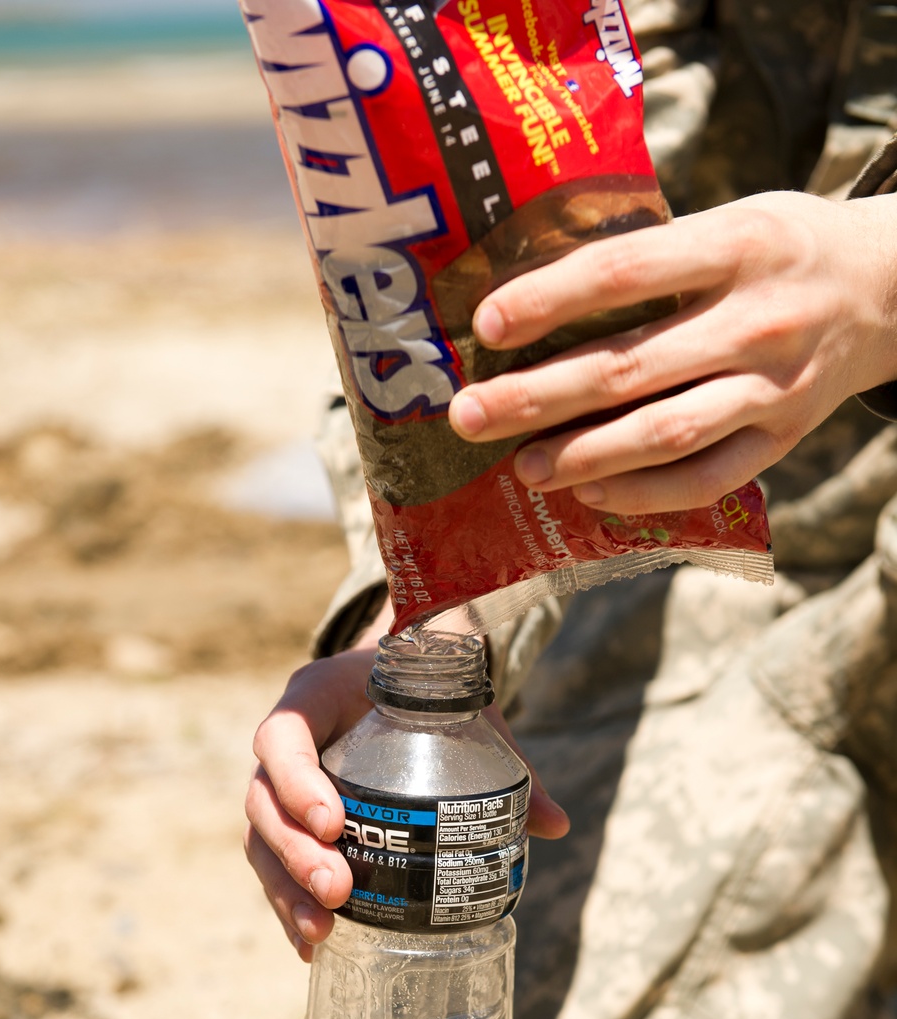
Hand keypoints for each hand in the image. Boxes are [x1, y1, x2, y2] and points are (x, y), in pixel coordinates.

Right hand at [244, 626, 569, 962]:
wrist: (400, 680)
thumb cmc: (428, 693)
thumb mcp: (464, 714)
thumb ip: (506, 761)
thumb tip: (556, 825)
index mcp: (313, 697)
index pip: (282, 736)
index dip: (297, 780)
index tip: (334, 822)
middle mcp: (284, 744)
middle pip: (263, 803)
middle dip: (294, 853)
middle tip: (338, 891)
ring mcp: (278, 788)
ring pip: (260, 842)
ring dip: (286, 890)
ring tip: (321, 933)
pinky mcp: (287, 825)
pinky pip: (273, 868)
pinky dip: (290, 907)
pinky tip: (311, 947)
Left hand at [447, 191, 896, 514]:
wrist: (892, 288)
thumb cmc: (780, 248)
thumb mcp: (731, 220)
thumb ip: (652, 255)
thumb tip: (532, 295)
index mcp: (737, 244)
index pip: (624, 271)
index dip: (550, 299)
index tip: (486, 324)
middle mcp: (758, 318)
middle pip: (630, 367)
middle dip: (538, 397)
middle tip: (468, 416)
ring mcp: (774, 386)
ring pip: (666, 433)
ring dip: (584, 457)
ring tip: (522, 469)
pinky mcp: (784, 437)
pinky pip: (707, 479)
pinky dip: (644, 493)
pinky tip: (588, 495)